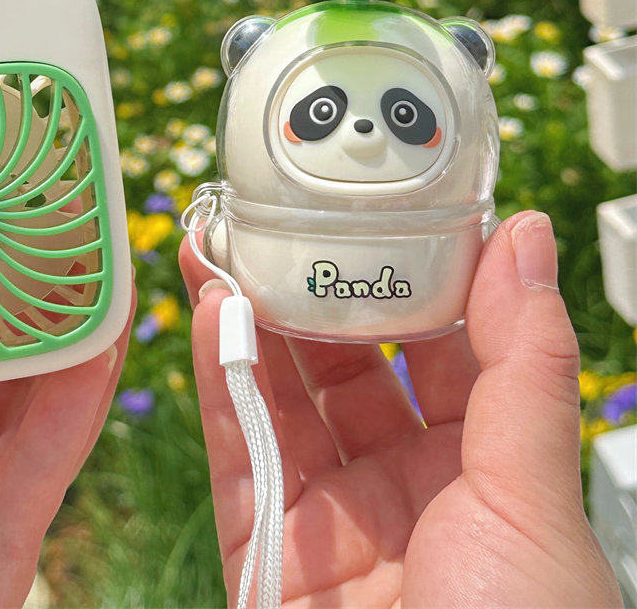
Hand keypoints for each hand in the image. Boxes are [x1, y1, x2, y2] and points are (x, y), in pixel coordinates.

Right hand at [181, 211, 620, 607]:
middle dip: (319, 286)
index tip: (387, 203)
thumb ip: (523, 359)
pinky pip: (238, 444)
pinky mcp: (265, 544)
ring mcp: (330, 512)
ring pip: (285, 393)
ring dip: (258, 317)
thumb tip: (530, 236)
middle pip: (353, 360)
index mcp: (487, 471)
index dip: (415, 270)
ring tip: (234, 244)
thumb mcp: (534, 495)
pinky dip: (219, 375)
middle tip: (291, 215)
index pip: (447, 343)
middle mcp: (408, 485)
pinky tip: (213, 312)